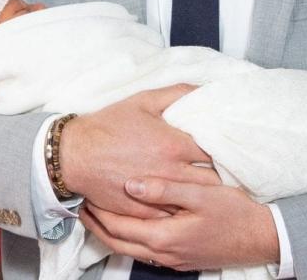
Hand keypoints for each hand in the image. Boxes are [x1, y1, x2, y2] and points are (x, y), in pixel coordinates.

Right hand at [59, 85, 218, 217]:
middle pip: (213, 181)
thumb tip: (204, 91)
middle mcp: (171, 172)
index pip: (217, 152)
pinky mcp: (145, 212)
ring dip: (205, 196)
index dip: (227, 150)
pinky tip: (188, 206)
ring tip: (214, 191)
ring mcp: (159, 196)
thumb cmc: (109, 126)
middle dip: (222, 176)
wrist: (75, 155)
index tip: (231, 149)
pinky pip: (174, 215)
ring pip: (196, 201)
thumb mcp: (143, 101)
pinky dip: (183, 210)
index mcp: (174, 145)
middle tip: (227, 172)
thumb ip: (177, 93)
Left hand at [80, 178, 278, 271]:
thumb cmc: (235, 213)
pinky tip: (129, 224)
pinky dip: (129, 238)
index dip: (98, 211)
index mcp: (164, 236)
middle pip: (117, 242)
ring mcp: (172, 259)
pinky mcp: (180, 259)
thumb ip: (165, 189)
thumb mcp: (201, 194)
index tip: (85, 194)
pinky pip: (144, 251)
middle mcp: (164, 253)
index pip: (117, 226)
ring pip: (129, 250)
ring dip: (110, 233)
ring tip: (98, 213)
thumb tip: (131, 185)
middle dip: (96, 225)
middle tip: (82, 205)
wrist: (262, 238)